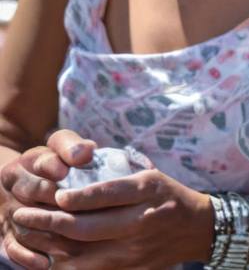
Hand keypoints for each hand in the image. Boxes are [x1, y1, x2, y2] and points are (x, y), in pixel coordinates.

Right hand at [1, 130, 95, 268]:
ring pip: (23, 225)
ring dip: (44, 234)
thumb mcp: (62, 145)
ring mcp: (10, 212)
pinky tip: (45, 263)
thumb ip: (72, 146)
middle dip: (51, 204)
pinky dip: (27, 257)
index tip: (65, 172)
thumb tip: (87, 151)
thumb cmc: (59, 158)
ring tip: (69, 242)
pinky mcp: (9, 232)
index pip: (36, 165)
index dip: (51, 168)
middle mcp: (12, 189)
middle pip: (29, 198)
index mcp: (24, 164)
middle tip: (72, 210)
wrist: (35, 174)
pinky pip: (13, 247)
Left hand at [8, 155, 211, 269]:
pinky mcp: (131, 268)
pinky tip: (49, 255)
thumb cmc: (170, 195)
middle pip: (86, 227)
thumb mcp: (151, 175)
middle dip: (49, 221)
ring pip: (82, 253)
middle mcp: (142, 221)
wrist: (200, 230)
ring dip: (50, 245)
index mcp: (148, 190)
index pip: (105, 194)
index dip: (75, 197)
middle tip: (24, 214)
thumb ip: (119, 174)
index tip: (55, 195)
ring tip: (29, 233)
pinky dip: (66, 263)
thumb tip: (77, 166)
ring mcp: (135, 249)